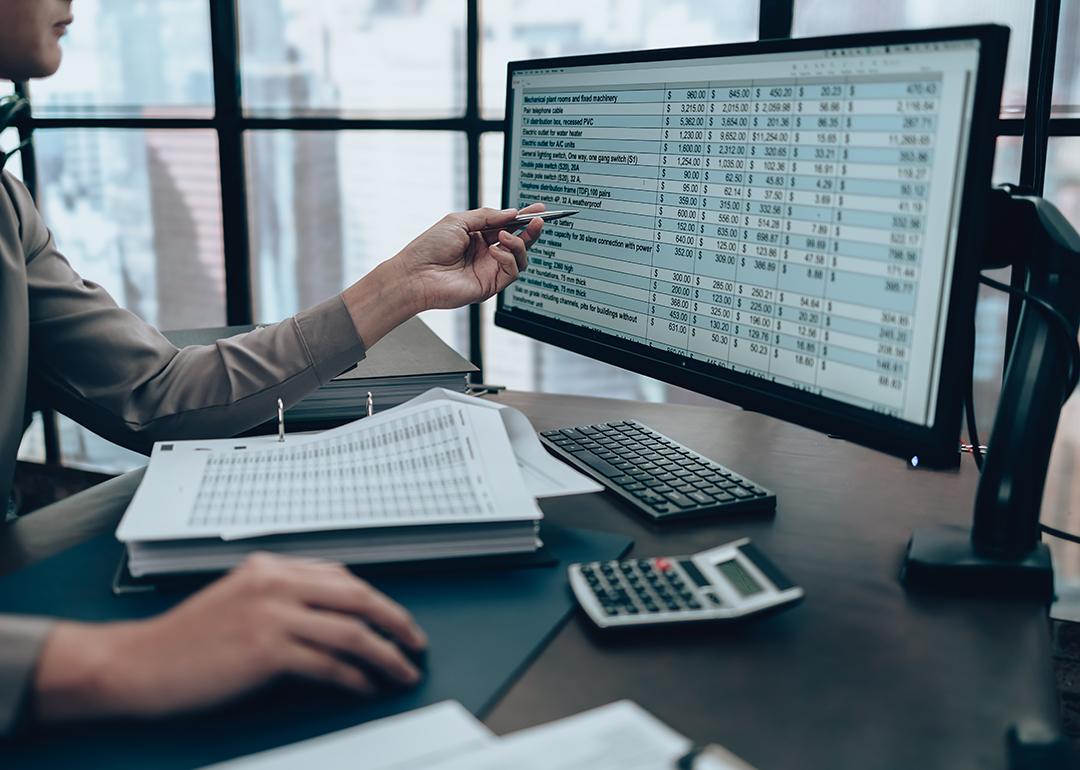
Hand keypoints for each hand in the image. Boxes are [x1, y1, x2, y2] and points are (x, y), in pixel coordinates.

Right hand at [32, 552, 426, 721]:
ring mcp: (271, 615)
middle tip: (416, 644)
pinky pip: (328, 664)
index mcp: (270, 567)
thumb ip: (284, 596)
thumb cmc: (186, 639)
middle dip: (395, 622)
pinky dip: (355, 677)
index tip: (397, 620)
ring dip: (385, 654)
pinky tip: (366, 687)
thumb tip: (338, 614)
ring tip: (402, 671)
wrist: (138, 664)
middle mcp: (275, 583)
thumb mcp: (239, 599)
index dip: (377, 600)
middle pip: (357, 597)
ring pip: (350, 632)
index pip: (342, 577)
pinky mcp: (265, 651)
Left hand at [397, 202, 545, 310]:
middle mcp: (485, 254)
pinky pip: (511, 271)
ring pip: (519, 258)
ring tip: (506, 236)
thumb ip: (487, 216)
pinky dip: (507, 258)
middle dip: (531, 231)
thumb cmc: (429, 247)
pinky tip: (495, 251)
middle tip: (539, 220)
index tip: (538, 209)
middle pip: (518, 242)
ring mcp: (488, 270)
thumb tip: (512, 213)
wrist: (416, 274)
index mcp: (478, 237)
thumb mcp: (459, 221)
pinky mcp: (490, 285)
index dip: (524, 218)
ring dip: (518, 244)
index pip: (507, 226)